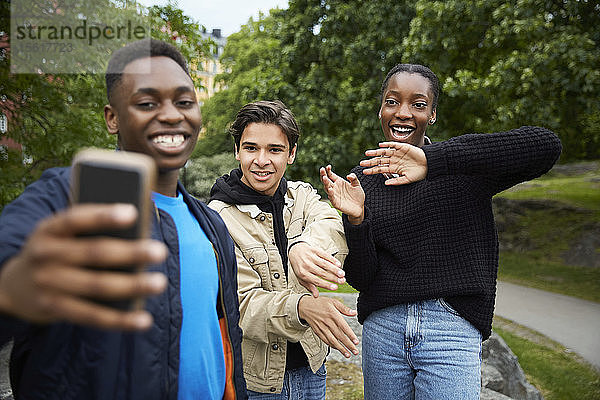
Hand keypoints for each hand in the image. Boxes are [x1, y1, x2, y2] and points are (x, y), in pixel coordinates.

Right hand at [0, 204, 167, 330]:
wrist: (16, 284)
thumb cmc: (59, 249)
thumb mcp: (64, 235)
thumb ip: (92, 230)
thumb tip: (139, 236)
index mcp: (49, 229)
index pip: (76, 218)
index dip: (103, 216)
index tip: (133, 213)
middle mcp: (45, 255)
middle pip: (94, 253)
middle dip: (130, 253)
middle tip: (160, 252)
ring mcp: (48, 284)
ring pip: (96, 286)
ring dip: (131, 286)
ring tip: (159, 283)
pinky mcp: (54, 309)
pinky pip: (91, 316)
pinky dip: (120, 320)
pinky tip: (144, 320)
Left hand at [289, 242, 345, 296]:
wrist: (295, 251)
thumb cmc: (300, 266)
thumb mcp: (301, 278)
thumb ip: (309, 286)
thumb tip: (316, 296)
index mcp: (303, 274)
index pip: (316, 281)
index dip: (326, 285)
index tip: (335, 288)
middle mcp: (306, 265)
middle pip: (322, 273)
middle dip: (333, 278)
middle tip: (342, 281)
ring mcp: (311, 257)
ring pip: (324, 264)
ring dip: (335, 269)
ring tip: (342, 274)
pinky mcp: (315, 250)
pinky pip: (325, 255)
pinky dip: (332, 260)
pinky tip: (338, 264)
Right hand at [298, 296, 358, 357]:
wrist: (305, 306)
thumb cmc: (320, 303)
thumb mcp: (333, 302)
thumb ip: (344, 308)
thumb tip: (355, 313)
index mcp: (333, 314)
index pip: (343, 327)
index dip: (350, 335)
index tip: (356, 342)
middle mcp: (327, 322)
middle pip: (339, 336)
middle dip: (348, 345)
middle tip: (355, 352)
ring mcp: (322, 328)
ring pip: (332, 341)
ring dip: (341, 349)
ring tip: (348, 354)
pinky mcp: (317, 332)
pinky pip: (325, 340)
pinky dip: (332, 346)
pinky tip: (338, 349)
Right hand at [320, 165, 364, 224]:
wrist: (360, 207)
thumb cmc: (357, 195)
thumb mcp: (357, 185)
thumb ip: (354, 178)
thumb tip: (349, 175)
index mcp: (339, 182)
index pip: (331, 175)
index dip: (328, 170)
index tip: (328, 166)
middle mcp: (335, 188)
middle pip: (326, 180)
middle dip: (323, 175)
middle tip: (322, 169)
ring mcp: (334, 195)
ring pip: (327, 188)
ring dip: (325, 183)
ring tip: (324, 178)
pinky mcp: (336, 203)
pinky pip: (332, 198)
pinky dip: (330, 194)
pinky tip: (330, 189)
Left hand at [360, 142, 427, 184]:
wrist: (429, 165)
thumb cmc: (419, 174)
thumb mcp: (407, 180)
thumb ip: (396, 181)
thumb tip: (386, 184)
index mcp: (393, 168)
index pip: (380, 169)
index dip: (372, 170)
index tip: (364, 172)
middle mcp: (393, 160)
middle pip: (379, 160)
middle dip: (370, 162)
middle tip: (362, 163)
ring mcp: (397, 153)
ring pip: (383, 152)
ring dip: (375, 152)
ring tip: (367, 153)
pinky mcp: (403, 147)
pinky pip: (393, 145)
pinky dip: (387, 144)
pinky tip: (380, 145)